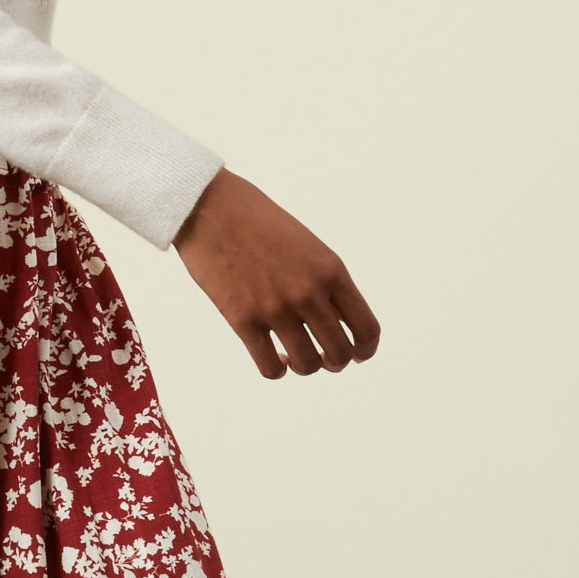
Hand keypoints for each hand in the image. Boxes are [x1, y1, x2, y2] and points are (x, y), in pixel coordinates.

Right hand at [172, 170, 381, 380]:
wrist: (212, 208)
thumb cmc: (259, 222)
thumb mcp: (307, 245)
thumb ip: (326, 282)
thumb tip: (336, 323)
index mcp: (331, 270)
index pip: (366, 328)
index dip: (366, 350)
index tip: (357, 354)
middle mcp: (308, 292)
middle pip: (340, 354)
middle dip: (335, 363)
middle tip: (324, 358)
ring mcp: (275, 308)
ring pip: (307, 365)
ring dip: (305, 366)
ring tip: (295, 356)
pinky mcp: (243, 320)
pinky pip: (270, 368)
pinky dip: (276, 369)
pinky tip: (274, 357)